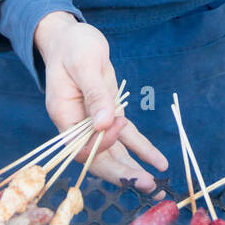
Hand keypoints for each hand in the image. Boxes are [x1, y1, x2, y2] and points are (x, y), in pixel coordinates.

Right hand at [34, 11, 167, 190]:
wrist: (73, 37)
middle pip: (98, 158)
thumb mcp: (84, 64)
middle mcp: (78, 125)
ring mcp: (95, 122)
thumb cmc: (73, 46)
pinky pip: (127, 137)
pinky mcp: (111, 115)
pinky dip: (143, 149)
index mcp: (64, 115)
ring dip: (134, 170)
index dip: (101, 143)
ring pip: (115, 152)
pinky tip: (160, 162)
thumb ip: (94, 95)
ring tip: (156, 186)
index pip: (81, 146)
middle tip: (146, 185)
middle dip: (122, 173)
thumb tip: (103, 123)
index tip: (118, 122)